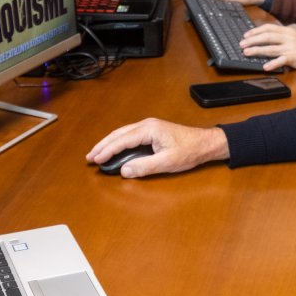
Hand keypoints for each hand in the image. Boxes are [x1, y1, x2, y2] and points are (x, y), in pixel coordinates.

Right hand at [87, 118, 229, 177]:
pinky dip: (119, 142)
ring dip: (109, 143)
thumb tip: (124, 170)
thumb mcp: (167, 162)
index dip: (107, 151)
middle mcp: (147, 125)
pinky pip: (130, 135)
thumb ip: (144, 167)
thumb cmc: (190, 151)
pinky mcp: (152, 131)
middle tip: (90, 157)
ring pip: (122, 134)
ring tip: (97, 153)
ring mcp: (149, 127)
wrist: (205, 143)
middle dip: (103, 146)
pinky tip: (114, 149)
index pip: (122, 140)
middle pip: (118, 134)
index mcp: (149, 129)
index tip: (96, 159)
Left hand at [240, 23, 295, 72]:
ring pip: (271, 48)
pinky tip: (265, 66)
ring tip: (247, 53)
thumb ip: (283, 36)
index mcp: (287, 31)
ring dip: (257, 50)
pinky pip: (282, 60)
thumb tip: (268, 37)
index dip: (255, 31)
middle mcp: (288, 37)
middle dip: (252, 40)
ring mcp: (291, 48)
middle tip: (241, 44)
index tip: (246, 34)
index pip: (268, 28)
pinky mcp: (295, 58)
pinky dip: (273, 63)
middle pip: (267, 37)